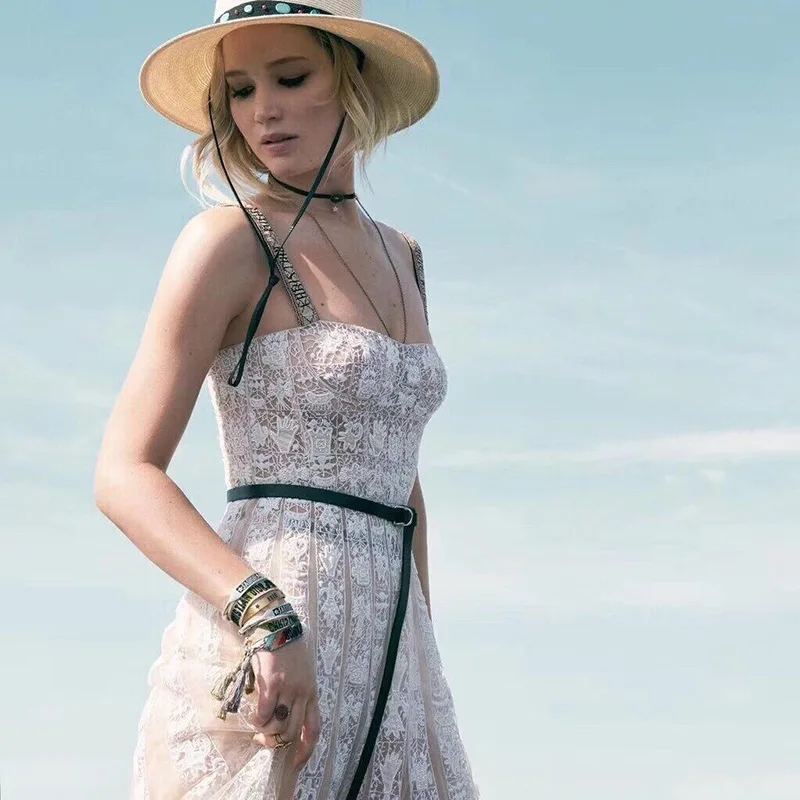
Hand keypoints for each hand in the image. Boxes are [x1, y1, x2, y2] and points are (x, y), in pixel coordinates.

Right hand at [249, 635, 320, 770]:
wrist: (276, 626)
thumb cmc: (287, 650)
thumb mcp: (301, 673)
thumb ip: (296, 695)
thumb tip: (283, 720)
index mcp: (312, 691)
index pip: (314, 728)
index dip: (306, 750)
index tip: (296, 764)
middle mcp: (303, 692)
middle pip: (292, 732)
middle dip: (277, 743)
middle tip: (265, 741)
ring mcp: (289, 687)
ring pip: (278, 725)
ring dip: (265, 733)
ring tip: (258, 728)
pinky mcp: (273, 682)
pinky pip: (264, 712)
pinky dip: (258, 719)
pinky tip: (254, 715)